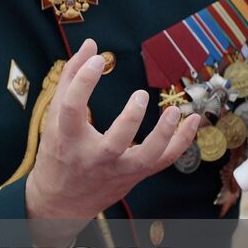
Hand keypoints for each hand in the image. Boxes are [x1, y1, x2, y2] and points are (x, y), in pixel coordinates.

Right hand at [26, 40, 199, 241]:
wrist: (60, 202)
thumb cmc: (57, 152)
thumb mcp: (55, 118)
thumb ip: (71, 79)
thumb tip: (90, 45)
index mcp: (67, 138)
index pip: (72, 107)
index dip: (83, 81)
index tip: (96, 59)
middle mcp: (93, 156)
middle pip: (115, 143)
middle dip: (130, 120)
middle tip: (140, 95)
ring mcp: (117, 169)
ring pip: (147, 157)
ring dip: (164, 135)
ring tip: (175, 112)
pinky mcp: (134, 175)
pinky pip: (163, 161)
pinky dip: (181, 142)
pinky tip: (192, 121)